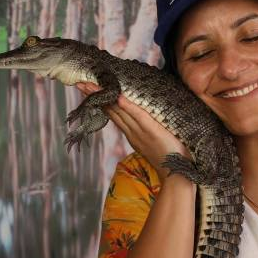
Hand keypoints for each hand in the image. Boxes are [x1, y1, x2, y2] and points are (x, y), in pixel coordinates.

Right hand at [75, 82, 189, 180]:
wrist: (177, 174)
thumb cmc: (169, 155)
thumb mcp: (153, 140)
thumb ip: (145, 128)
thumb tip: (140, 115)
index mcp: (132, 133)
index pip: (113, 113)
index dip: (100, 100)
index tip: (88, 88)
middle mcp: (132, 132)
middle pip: (111, 110)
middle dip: (96, 96)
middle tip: (81, 83)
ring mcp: (141, 132)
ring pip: (120, 111)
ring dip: (105, 97)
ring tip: (92, 85)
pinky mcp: (153, 131)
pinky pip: (140, 117)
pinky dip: (129, 108)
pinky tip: (120, 98)